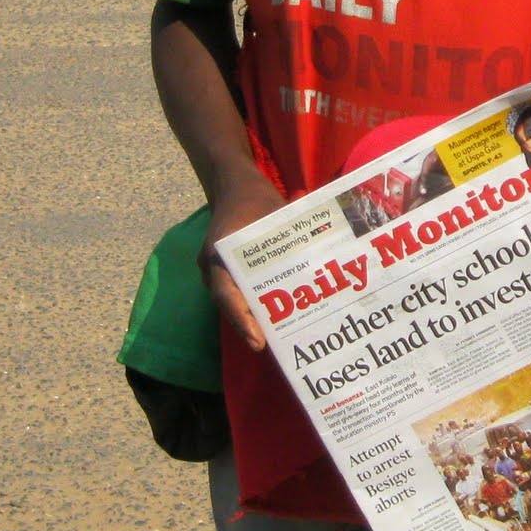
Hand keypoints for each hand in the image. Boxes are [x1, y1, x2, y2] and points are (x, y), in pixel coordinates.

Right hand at [198, 169, 288, 350]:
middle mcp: (212, 265)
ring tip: (278, 337)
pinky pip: (237, 292)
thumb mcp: (274, 207)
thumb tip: (317, 226)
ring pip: (233, 301)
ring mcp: (215, 270)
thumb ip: (293, 221)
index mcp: (220, 250)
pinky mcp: (224, 272)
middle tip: (275, 345)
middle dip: (250, 325)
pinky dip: (253, 304)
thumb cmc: (254, 196)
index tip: (257, 341)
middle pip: (230, 303)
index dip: (241, 318)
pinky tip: (278, 316)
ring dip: (252, 317)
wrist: (234, 186)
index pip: (226, 291)